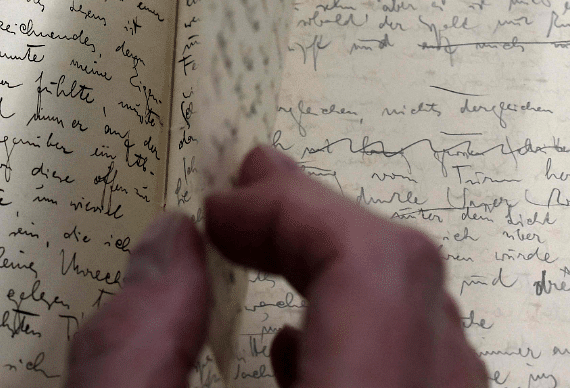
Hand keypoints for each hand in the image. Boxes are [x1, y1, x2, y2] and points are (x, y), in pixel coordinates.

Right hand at [66, 145, 488, 387]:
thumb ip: (131, 346)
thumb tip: (169, 241)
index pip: (378, 272)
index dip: (297, 215)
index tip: (217, 212)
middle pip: (416, 291)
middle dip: (322, 228)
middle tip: (244, 200)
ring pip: (437, 339)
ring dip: (351, 281)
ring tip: (268, 256)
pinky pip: (430, 386)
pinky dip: (371, 343)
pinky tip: (296, 357)